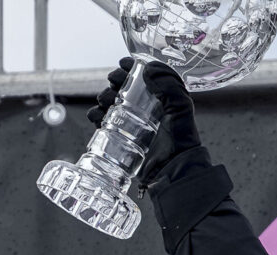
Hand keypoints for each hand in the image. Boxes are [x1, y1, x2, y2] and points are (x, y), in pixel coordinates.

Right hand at [87, 57, 203, 188]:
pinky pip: (102, 121)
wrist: (172, 168)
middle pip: (123, 86)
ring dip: (103, 96)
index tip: (123, 64)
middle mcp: (143, 107)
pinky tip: (96, 115)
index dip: (130, 67)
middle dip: (114, 80)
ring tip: (105, 100)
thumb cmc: (181, 140)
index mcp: (159, 97)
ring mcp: (130, 121)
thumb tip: (148, 68)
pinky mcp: (120, 134)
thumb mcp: (181, 109)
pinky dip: (95, 115)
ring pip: (110, 101)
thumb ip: (170, 86)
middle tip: (113, 82)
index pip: (141, 76)